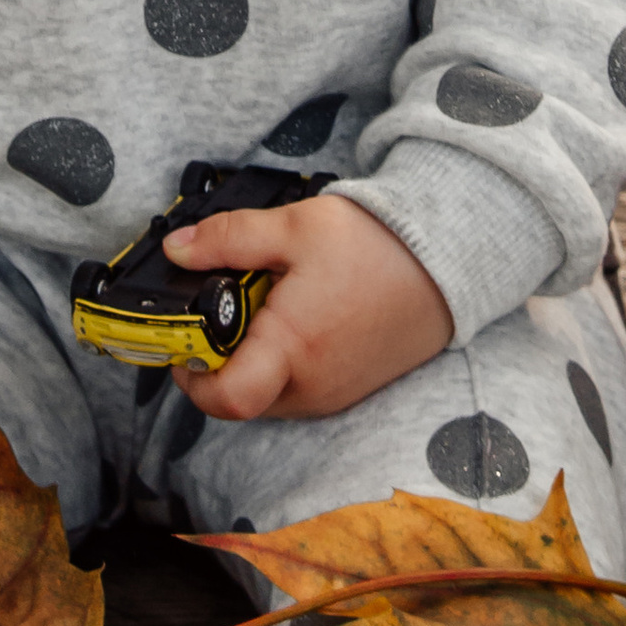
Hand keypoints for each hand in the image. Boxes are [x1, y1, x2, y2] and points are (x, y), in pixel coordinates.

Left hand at [161, 191, 451, 424]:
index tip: (183, 344)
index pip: (224, 398)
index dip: (190, 377)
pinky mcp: (351, 391)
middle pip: (239, 395)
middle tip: (230, 307)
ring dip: (255, 359)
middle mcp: (312, 385)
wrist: (448, 261)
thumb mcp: (293, 227)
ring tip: (272, 305)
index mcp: (292, 349)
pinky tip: (300, 317)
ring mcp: (334, 394)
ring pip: (269, 394)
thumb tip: (177, 250)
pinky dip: (285, 362)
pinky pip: (299, 390)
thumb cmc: (376, 245)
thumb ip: (227, 239)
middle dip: (221, 357)